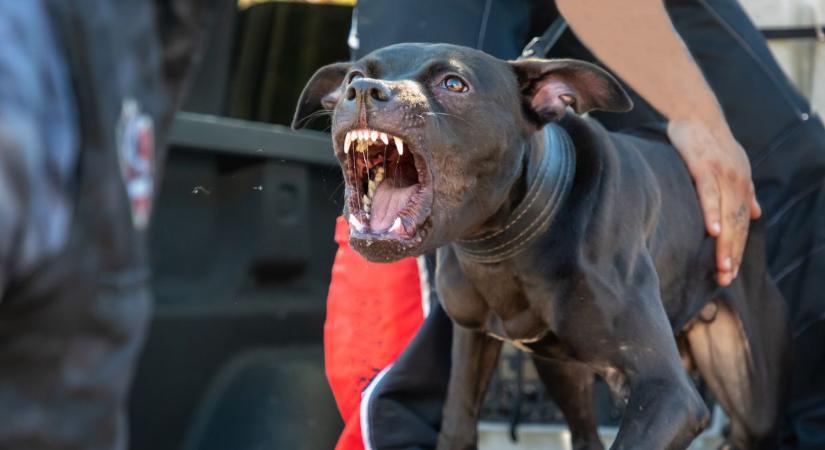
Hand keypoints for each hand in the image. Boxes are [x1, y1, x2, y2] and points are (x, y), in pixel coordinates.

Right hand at [667, 119, 760, 285]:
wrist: (697, 114)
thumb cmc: (710, 144)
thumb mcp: (733, 169)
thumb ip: (745, 193)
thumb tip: (755, 214)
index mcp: (742, 187)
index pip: (740, 225)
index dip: (736, 250)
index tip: (728, 274)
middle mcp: (737, 183)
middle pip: (737, 226)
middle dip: (731, 255)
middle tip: (725, 279)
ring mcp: (722, 175)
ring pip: (726, 215)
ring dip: (725, 244)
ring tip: (722, 267)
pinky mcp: (704, 166)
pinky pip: (709, 194)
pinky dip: (712, 213)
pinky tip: (714, 232)